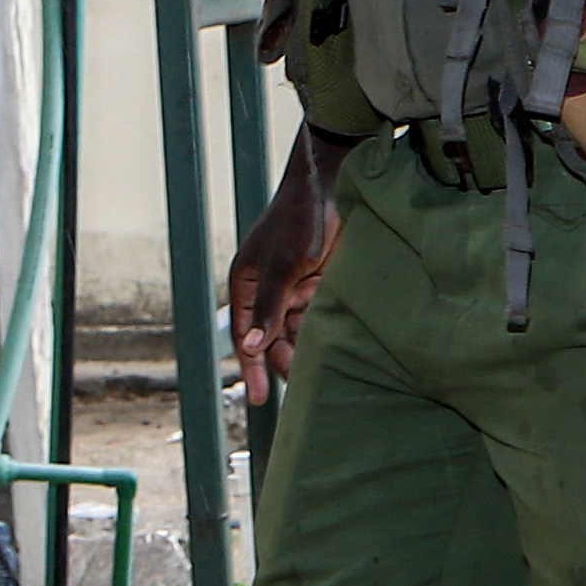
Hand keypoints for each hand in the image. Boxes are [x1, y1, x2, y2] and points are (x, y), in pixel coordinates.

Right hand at [226, 135, 348, 405]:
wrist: (337, 185)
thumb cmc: (301, 220)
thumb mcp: (284, 267)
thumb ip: (268, 307)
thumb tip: (251, 346)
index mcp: (247, 284)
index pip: (246, 335)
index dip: (252, 367)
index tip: (258, 400)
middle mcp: (268, 289)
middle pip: (273, 337)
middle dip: (283, 363)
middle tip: (302, 392)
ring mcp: (296, 286)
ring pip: (298, 330)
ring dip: (306, 350)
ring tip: (323, 377)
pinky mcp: (322, 283)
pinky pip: (320, 317)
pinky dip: (326, 333)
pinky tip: (340, 352)